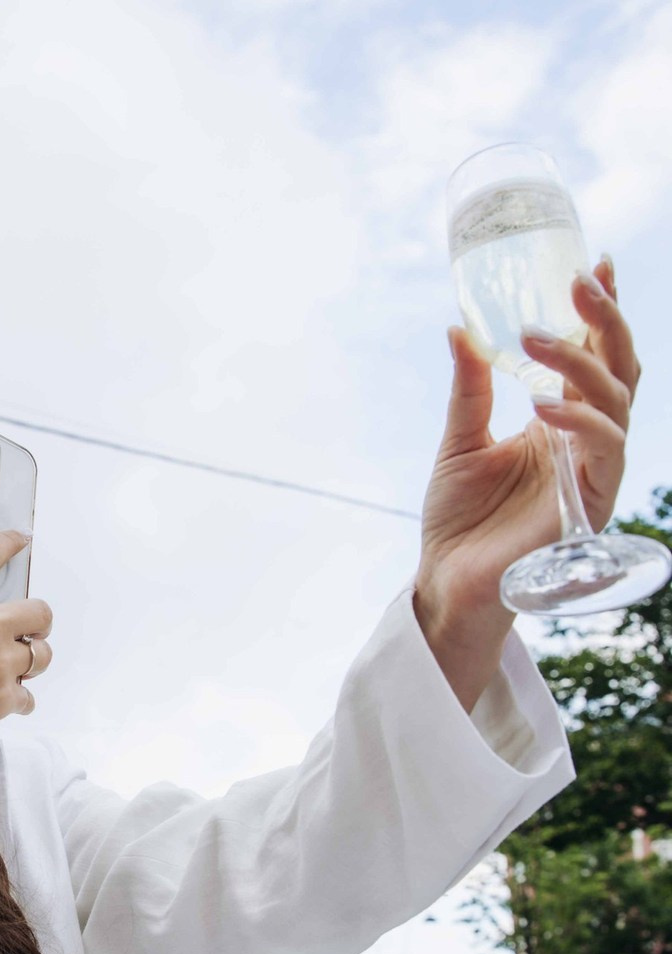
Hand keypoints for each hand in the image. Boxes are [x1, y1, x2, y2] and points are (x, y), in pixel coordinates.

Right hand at [0, 530, 52, 771]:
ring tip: (14, 673)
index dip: (10, 543)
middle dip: (39, 623)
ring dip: (32, 663)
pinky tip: (2, 704)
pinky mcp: (3, 699)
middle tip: (30, 634)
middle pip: (40, 612)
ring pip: (42, 656)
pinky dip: (18, 701)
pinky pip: (28, 697)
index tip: (23, 538)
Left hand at [415, 257, 638, 708]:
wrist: (447, 579)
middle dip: (605, 320)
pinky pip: (604, 451)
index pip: (593, 357)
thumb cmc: (457, 518)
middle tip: (580, 279)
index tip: (596, 262)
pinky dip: (579, 421)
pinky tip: (543, 404)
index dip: (599, 312)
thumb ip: (470, 388)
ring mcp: (591, 470)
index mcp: (559, 421)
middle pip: (617, 368)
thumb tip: (461, 327)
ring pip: (616, 401)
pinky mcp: (590, 502)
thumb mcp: (459, 442)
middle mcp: (584, 440)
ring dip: (583, 364)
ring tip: (537, 338)